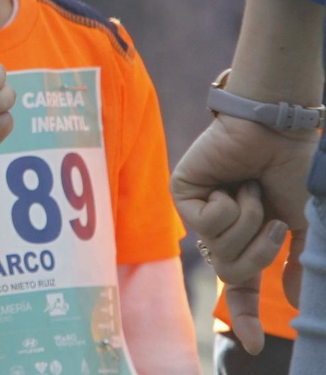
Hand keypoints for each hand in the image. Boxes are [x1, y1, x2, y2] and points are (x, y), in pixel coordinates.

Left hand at [172, 113, 313, 353]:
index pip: (242, 287)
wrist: (276, 133)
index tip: (250, 347)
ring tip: (247, 186)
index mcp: (244, 238)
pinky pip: (208, 223)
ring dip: (248, 218)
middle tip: (271, 215)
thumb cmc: (288, 170)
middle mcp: (217, 229)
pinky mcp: (182, 194)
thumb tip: (297, 298)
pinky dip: (230, 204)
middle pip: (233, 272)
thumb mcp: (298, 222)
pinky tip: (228, 181)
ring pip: (221, 248)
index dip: (247, 317)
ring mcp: (197, 212)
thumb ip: (294, 259)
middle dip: (261, 248)